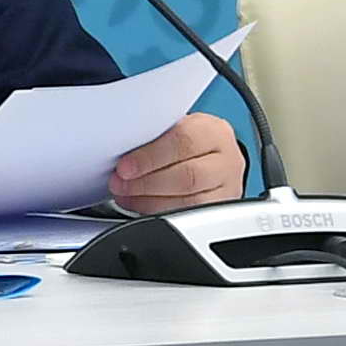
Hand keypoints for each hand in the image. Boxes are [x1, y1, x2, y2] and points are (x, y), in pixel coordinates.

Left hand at [105, 113, 249, 213]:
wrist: (211, 156)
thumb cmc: (187, 140)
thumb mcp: (173, 127)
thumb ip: (152, 136)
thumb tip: (117, 149)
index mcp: (213, 131)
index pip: (183, 141)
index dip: (150, 157)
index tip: (124, 166)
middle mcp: (227, 160)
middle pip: (187, 176)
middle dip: (146, 183)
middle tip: (120, 183)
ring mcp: (228, 188)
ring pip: (189, 202)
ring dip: (149, 202)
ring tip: (126, 196)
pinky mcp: (220, 211)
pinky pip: (189, 218)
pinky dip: (160, 214)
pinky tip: (141, 207)